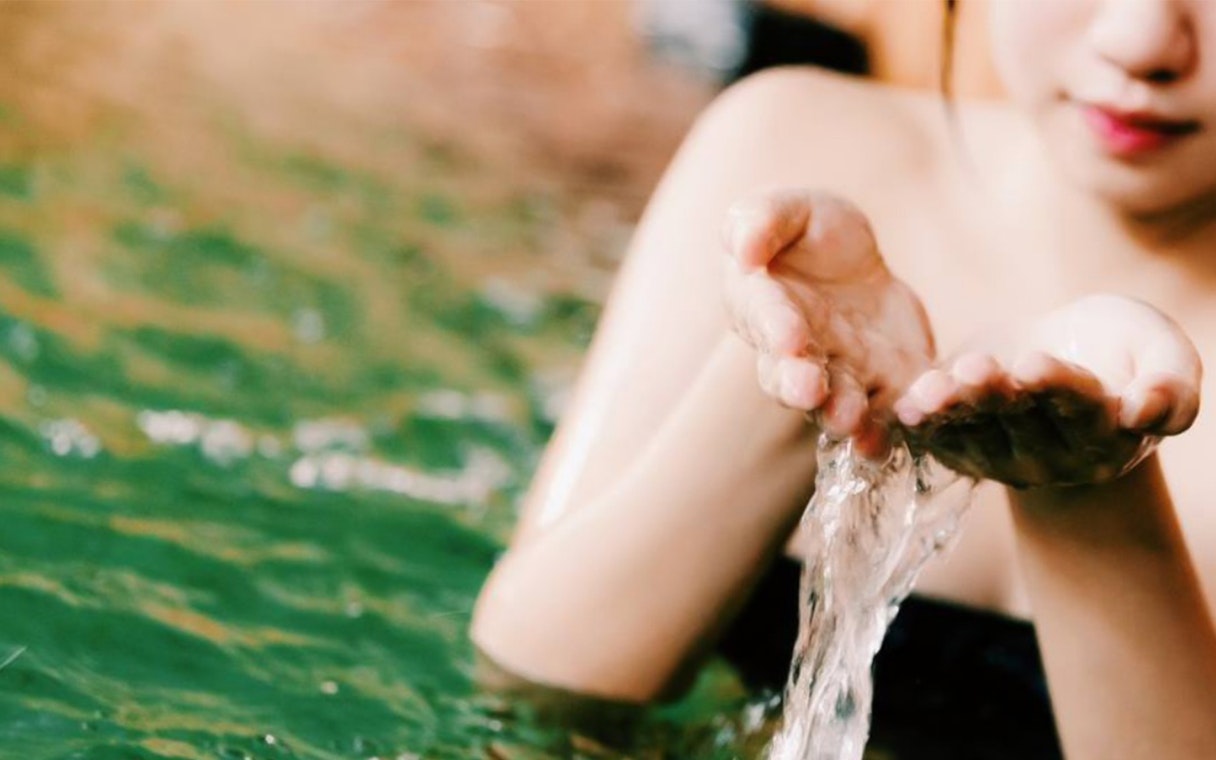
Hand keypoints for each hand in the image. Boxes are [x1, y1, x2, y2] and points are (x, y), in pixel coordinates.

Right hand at [723, 190, 934, 456]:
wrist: (855, 260)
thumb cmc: (805, 234)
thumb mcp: (787, 210)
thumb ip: (761, 222)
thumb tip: (742, 250)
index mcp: (765, 307)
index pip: (767, 319)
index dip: (776, 329)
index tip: (788, 337)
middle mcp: (800, 353)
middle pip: (792, 378)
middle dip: (800, 387)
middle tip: (809, 391)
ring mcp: (845, 373)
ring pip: (838, 403)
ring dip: (846, 415)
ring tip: (853, 420)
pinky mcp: (890, 381)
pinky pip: (892, 409)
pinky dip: (896, 424)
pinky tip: (902, 429)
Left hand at [894, 294, 1201, 487]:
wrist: (1067, 353)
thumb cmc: (1121, 350)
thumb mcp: (1163, 352)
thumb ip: (1172, 384)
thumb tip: (1147, 411)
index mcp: (1105, 432)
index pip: (1079, 409)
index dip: (1056, 387)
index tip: (1034, 364)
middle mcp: (1052, 456)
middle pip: (1020, 420)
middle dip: (995, 393)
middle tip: (979, 368)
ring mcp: (1002, 458)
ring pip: (974, 432)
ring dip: (953, 408)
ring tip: (937, 386)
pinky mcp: (960, 447)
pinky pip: (938, 438)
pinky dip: (922, 422)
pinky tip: (908, 405)